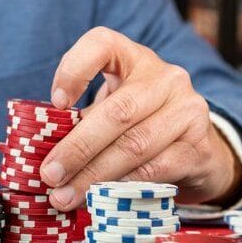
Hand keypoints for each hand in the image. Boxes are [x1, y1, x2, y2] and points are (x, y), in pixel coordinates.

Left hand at [40, 27, 241, 209]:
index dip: (74, 69)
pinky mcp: (198, 147)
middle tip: (50, 175)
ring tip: (66, 197)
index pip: (102, 43)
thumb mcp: (111, 110)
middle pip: (117, 111)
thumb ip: (81, 122)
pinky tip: (100, 199)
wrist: (199, 151)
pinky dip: (121, 187)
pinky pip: (154, 171)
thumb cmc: (139, 126)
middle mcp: (166, 78)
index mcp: (134, 59)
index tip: (56, 104)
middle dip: (77, 148)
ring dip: (93, 176)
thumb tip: (42, 157)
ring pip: (134, 146)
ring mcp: (187, 111)